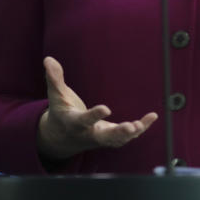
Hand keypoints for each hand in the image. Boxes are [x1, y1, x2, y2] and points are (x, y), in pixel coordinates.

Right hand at [36, 56, 157, 160]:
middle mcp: (88, 134)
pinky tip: (152, 117)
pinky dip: (140, 128)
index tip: (106, 108)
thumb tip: (48, 59)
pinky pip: (127, 137)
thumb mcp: (55, 96)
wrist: (61, 138)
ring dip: (131, 134)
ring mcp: (101, 138)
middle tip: (130, 128)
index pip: (84, 120)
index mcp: (74, 123)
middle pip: (104, 137)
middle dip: (117, 133)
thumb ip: (54, 78)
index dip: (94, 115)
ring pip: (117, 140)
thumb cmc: (60, 112)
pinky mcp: (110, 138)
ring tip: (142, 124)